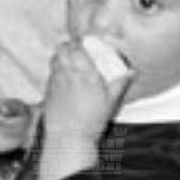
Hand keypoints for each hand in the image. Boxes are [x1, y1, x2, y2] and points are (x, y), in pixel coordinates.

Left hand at [34, 39, 122, 179]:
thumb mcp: (111, 102)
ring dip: (60, 56)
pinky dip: (56, 70)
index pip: (77, 48)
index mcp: (85, 75)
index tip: (83, 43)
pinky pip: (50, 73)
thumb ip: (120, 84)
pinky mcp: (48, 90)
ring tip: (68, 61)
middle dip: (67, 46)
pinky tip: (63, 77)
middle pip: (62, 49)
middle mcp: (68, 74)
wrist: (69, 136)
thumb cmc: (93, 120)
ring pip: (54, 59)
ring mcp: (56, 81)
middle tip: (75, 49)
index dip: (78, 43)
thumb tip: (132, 71)